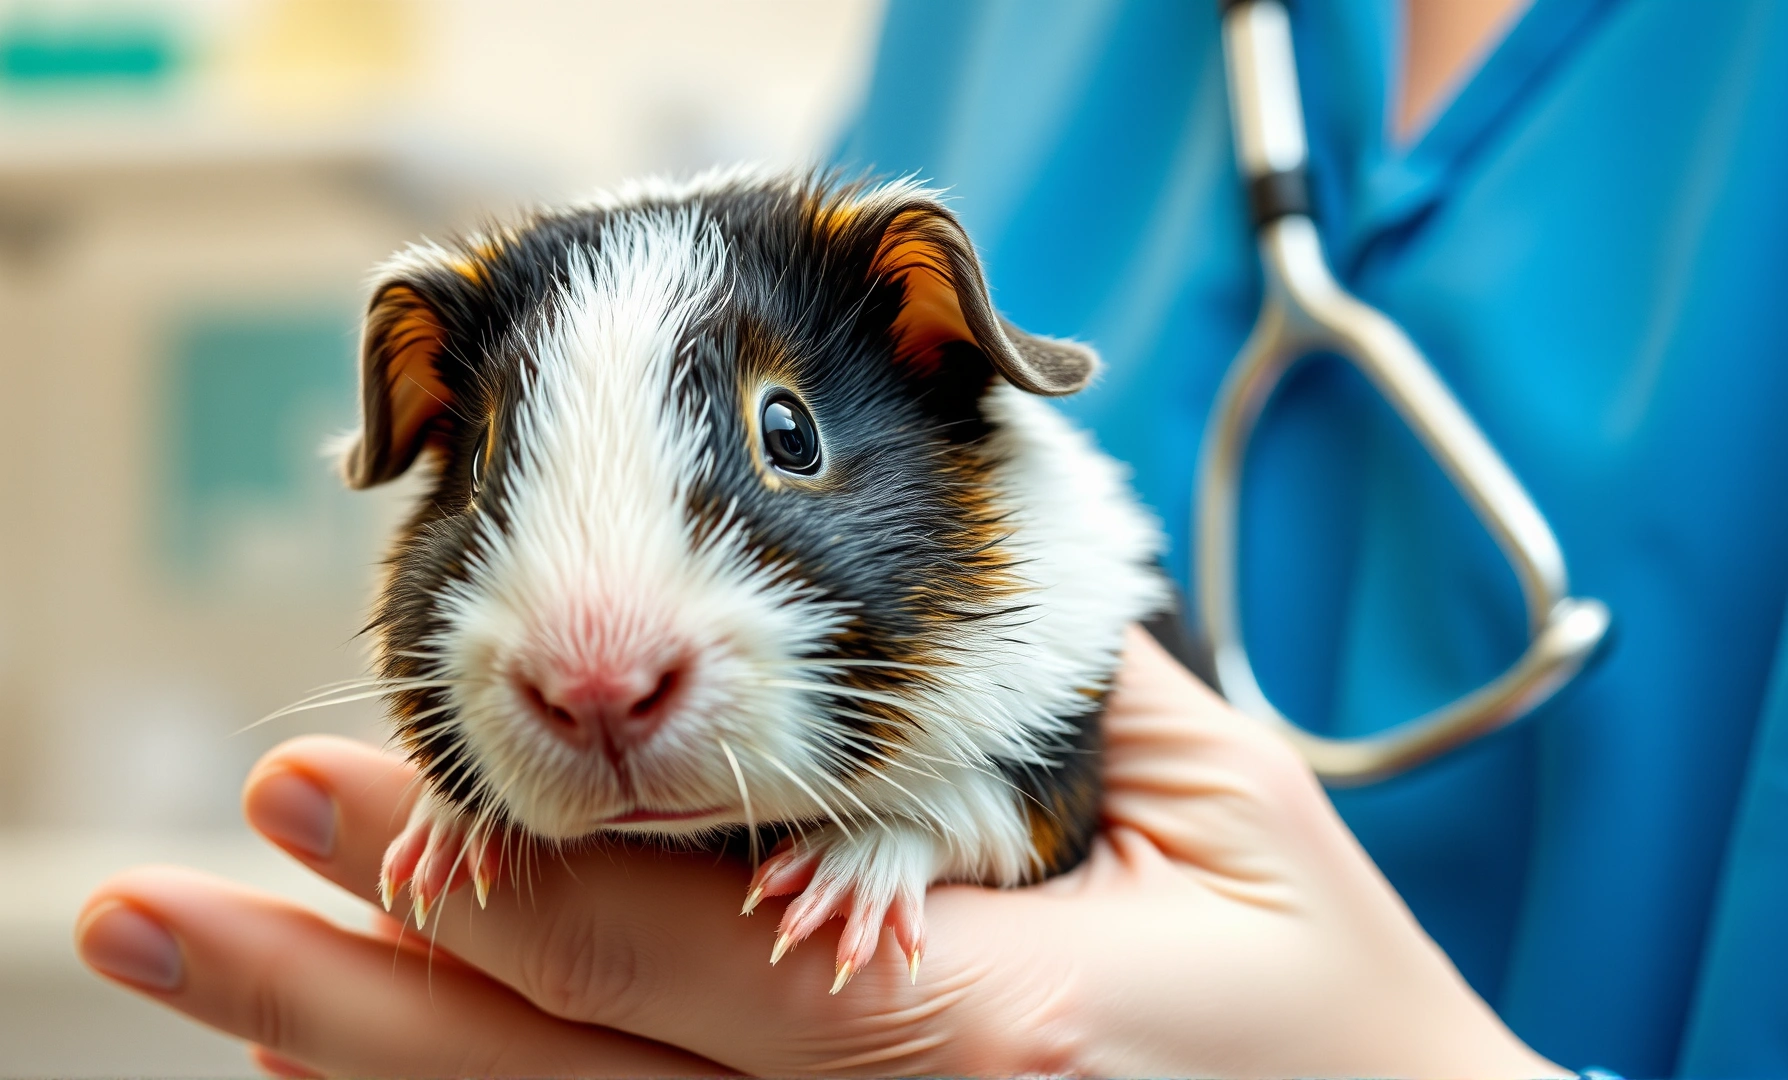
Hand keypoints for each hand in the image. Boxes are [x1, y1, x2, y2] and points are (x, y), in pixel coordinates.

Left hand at [76, 628, 1564, 1076]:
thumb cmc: (1341, 1017)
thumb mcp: (1234, 820)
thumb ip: (1050, 718)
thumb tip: (875, 634)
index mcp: (986, 1038)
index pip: (674, 957)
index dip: (478, 878)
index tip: (310, 796)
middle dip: (340, 992)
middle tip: (154, 908)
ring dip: (379, 1078)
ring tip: (222, 995)